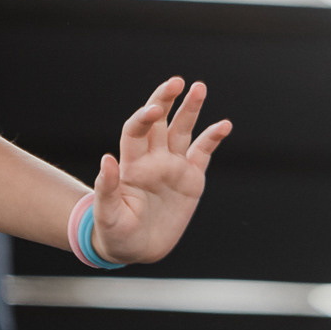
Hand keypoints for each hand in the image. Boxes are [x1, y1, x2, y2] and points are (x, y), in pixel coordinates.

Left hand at [88, 78, 231, 263]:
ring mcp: (173, 167)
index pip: (136, 131)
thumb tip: (106, 158)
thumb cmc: (115, 233)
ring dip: (191, 110)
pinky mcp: (191, 179)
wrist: (136, 249)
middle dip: (166, 99)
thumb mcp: (108, 215)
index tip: (155, 108)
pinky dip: (213, 137)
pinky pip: (203, 153)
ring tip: (199, 87)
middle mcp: (152, 160)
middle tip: (177, 80)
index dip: (144, 117)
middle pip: (158, 122)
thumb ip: (106, 188)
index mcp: (131, 165)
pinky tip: (224, 124)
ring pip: (182, 131)